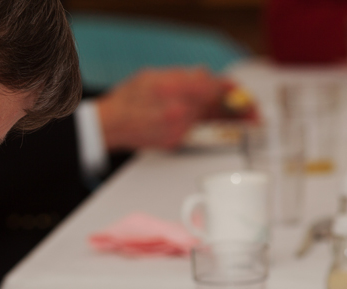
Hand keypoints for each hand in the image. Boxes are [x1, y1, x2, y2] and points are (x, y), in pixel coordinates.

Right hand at [96, 67, 250, 151]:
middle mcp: (180, 109)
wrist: (109, 124)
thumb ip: (183, 75)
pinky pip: (194, 131)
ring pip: (208, 120)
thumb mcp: (154, 75)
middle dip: (235, 110)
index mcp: (177, 87)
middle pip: (218, 108)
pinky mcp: (174, 142)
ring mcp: (178, 128)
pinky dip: (197, 126)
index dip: (233, 91)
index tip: (241, 94)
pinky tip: (193, 122)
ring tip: (229, 119)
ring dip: (217, 118)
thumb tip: (206, 77)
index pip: (217, 87)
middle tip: (251, 114)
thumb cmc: (127, 100)